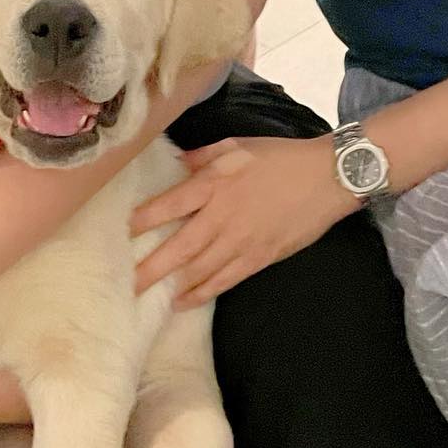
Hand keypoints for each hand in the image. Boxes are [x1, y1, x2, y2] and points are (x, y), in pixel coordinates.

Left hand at [130, 136, 354, 307]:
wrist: (325, 178)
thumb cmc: (279, 157)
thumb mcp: (235, 145)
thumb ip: (201, 156)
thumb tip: (174, 163)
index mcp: (215, 183)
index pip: (169, 205)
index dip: (143, 221)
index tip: (121, 232)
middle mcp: (223, 216)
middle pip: (179, 247)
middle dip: (149, 268)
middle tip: (125, 283)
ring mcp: (241, 241)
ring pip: (199, 270)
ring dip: (171, 285)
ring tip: (145, 296)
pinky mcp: (259, 258)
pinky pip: (224, 281)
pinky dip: (201, 293)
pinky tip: (182, 301)